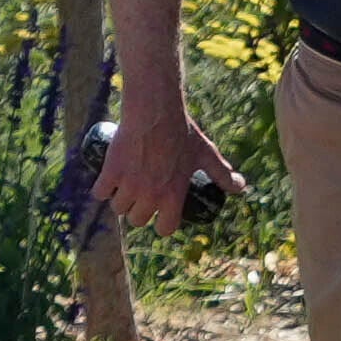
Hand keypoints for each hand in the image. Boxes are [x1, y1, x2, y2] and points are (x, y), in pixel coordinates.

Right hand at [94, 97, 219, 238]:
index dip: (163, 225)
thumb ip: (223, 173)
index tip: (160, 217)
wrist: (155, 111)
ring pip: (118, 209)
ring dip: (120, 203)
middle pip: (137, 220)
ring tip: (123, 193)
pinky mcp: (111, 171)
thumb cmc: (182, 132)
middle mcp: (150, 195)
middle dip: (139, 213)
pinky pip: (99, 193)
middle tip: (141, 201)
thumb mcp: (206, 154)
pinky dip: (101, 192)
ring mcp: (129, 184)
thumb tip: (241, 188)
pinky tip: (105, 187)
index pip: (165, 228)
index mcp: (173, 195)